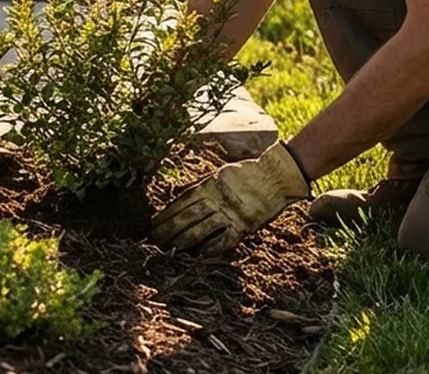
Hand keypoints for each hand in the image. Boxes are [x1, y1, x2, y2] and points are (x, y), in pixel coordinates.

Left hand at [151, 141, 309, 254]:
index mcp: (209, 186)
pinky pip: (224, 240)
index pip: (182, 202)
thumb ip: (203, 187)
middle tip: (154, 239)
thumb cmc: (247, 173)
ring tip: (170, 248)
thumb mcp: (220, 174)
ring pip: (201, 229)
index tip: (153, 223)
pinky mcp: (244, 226)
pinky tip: (199, 255)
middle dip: (169, 229)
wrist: (276, 176)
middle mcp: (216, 200)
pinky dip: (212, 248)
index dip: (166, 214)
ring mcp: (230, 213)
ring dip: (184, 240)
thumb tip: (182, 195)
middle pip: (187, 216)